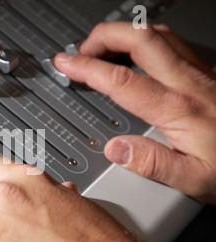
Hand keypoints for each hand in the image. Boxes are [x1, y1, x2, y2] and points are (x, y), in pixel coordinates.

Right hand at [54, 22, 215, 204]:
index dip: (87, 68)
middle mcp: (188, 83)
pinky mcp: (205, 74)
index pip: (121, 80)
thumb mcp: (195, 180)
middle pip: (139, 39)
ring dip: (123, 34)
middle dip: (102, 37)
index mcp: (178, 109)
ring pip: (156, 34)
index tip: (65, 64)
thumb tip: (116, 149)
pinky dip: (143, 40)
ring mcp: (198, 74)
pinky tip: (136, 53)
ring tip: (101, 48)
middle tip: (80, 51)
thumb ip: (153, 164)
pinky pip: (170, 42)